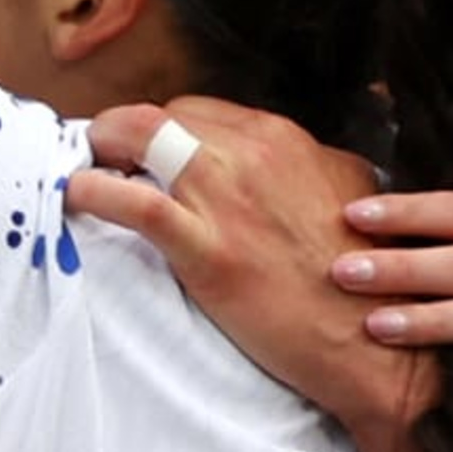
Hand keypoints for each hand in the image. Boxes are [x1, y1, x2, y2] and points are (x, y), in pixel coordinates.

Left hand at [62, 98, 432, 444]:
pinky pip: (133, 204)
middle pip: (163, 116)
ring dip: (104, 147)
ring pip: (139, 137)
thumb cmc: (365, 274)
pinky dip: (96, 193)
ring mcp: (227, 199)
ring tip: (89, 168)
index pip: (200, 110)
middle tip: (112, 159)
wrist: (375, 341)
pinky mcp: (207, 250)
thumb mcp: (354, 194)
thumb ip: (317, 166)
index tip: (147, 150)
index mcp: (284, 139)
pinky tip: (78, 196)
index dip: (164, 129)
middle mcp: (253, 154)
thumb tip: (303, 160)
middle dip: (130, 133)